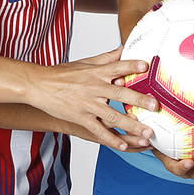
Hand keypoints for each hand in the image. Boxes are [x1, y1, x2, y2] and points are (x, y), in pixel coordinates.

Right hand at [27, 48, 157, 151]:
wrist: (38, 86)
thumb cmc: (62, 74)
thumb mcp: (85, 63)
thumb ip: (106, 58)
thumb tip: (124, 48)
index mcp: (96, 72)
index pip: (117, 66)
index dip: (131, 66)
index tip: (146, 66)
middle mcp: (94, 87)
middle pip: (120, 93)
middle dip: (139, 100)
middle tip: (155, 106)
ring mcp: (87, 104)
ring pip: (113, 116)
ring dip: (131, 126)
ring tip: (147, 133)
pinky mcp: (80, 118)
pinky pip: (98, 130)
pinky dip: (111, 139)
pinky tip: (124, 146)